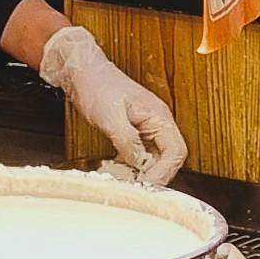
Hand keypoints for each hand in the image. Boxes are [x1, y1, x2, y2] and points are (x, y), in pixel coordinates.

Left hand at [37, 19, 186, 186]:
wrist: (83, 72)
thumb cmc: (97, 86)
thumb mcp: (111, 118)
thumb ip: (128, 142)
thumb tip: (141, 164)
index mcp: (158, 116)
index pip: (176, 151)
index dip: (165, 172)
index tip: (148, 184)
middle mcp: (157, 122)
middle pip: (169, 158)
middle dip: (155, 175)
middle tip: (137, 187)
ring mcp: (147, 127)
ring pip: (155, 158)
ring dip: (143, 172)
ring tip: (129, 182)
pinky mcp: (134, 131)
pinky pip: (141, 154)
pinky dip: (133, 165)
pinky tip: (120, 170)